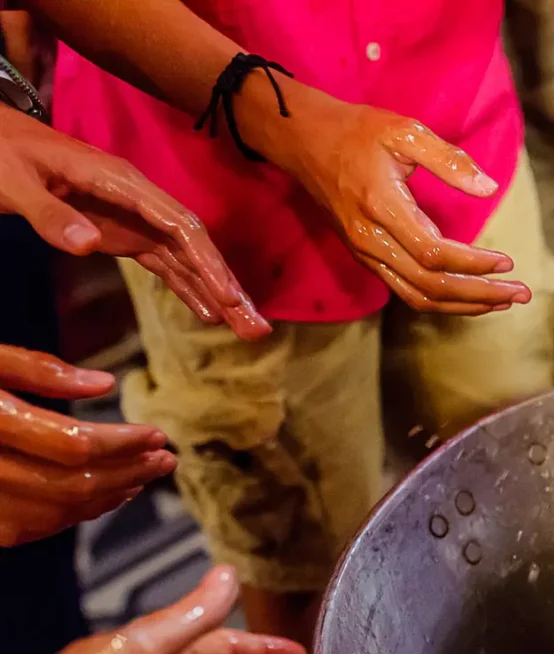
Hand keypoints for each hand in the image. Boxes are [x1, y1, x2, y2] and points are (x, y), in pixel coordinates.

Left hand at [0, 106, 268, 339]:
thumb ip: (49, 213)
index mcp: (119, 182)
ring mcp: (133, 218)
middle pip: (196, 246)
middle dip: (228, 286)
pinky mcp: (122, 233)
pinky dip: (188, 289)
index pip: (178, 225)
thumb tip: (89, 245)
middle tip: (258, 328)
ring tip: (248, 331)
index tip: (229, 298)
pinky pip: (164, 264)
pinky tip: (209, 316)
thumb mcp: (12, 180)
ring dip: (218, 294)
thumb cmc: (0, 152)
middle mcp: (138, 201)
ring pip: (187, 259)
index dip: (208, 263)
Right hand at [0, 346, 175, 546]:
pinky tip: (102, 498)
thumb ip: (37, 370)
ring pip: (56, 514)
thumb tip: (102, 384)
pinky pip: (29, 529)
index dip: (125, 444)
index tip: (158, 435)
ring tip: (143, 479)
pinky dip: (74, 516)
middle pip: (74, 485)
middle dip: (129, 474)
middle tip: (165, 459)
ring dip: (109, 499)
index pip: (75, 446)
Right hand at [268, 93, 530, 315]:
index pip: (434, 254)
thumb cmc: (357, 132)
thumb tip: (489, 188)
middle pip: (431, 286)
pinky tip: (471, 296)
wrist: (304, 140)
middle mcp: (371, 240)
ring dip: (465, 305)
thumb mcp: (404, 132)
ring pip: (419, 297)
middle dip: (480, 294)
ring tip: (503, 302)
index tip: (507, 262)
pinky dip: (443, 301)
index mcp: (382, 208)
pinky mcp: (367, 258)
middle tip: (521, 294)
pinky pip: (408, 292)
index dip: (473, 264)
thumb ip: (448, 160)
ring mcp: (366, 253)